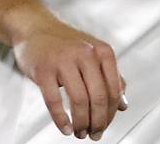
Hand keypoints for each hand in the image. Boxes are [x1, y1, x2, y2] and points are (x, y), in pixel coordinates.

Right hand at [12, 13, 126, 139]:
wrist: (36, 28)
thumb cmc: (66, 44)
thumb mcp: (93, 54)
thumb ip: (110, 77)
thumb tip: (123, 105)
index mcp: (101, 51)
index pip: (114, 89)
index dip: (111, 113)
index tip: (105, 125)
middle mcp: (86, 53)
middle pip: (99, 97)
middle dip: (98, 122)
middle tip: (94, 134)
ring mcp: (64, 60)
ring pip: (79, 100)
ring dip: (81, 123)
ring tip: (80, 132)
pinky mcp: (44, 69)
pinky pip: (54, 101)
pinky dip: (61, 120)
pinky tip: (65, 128)